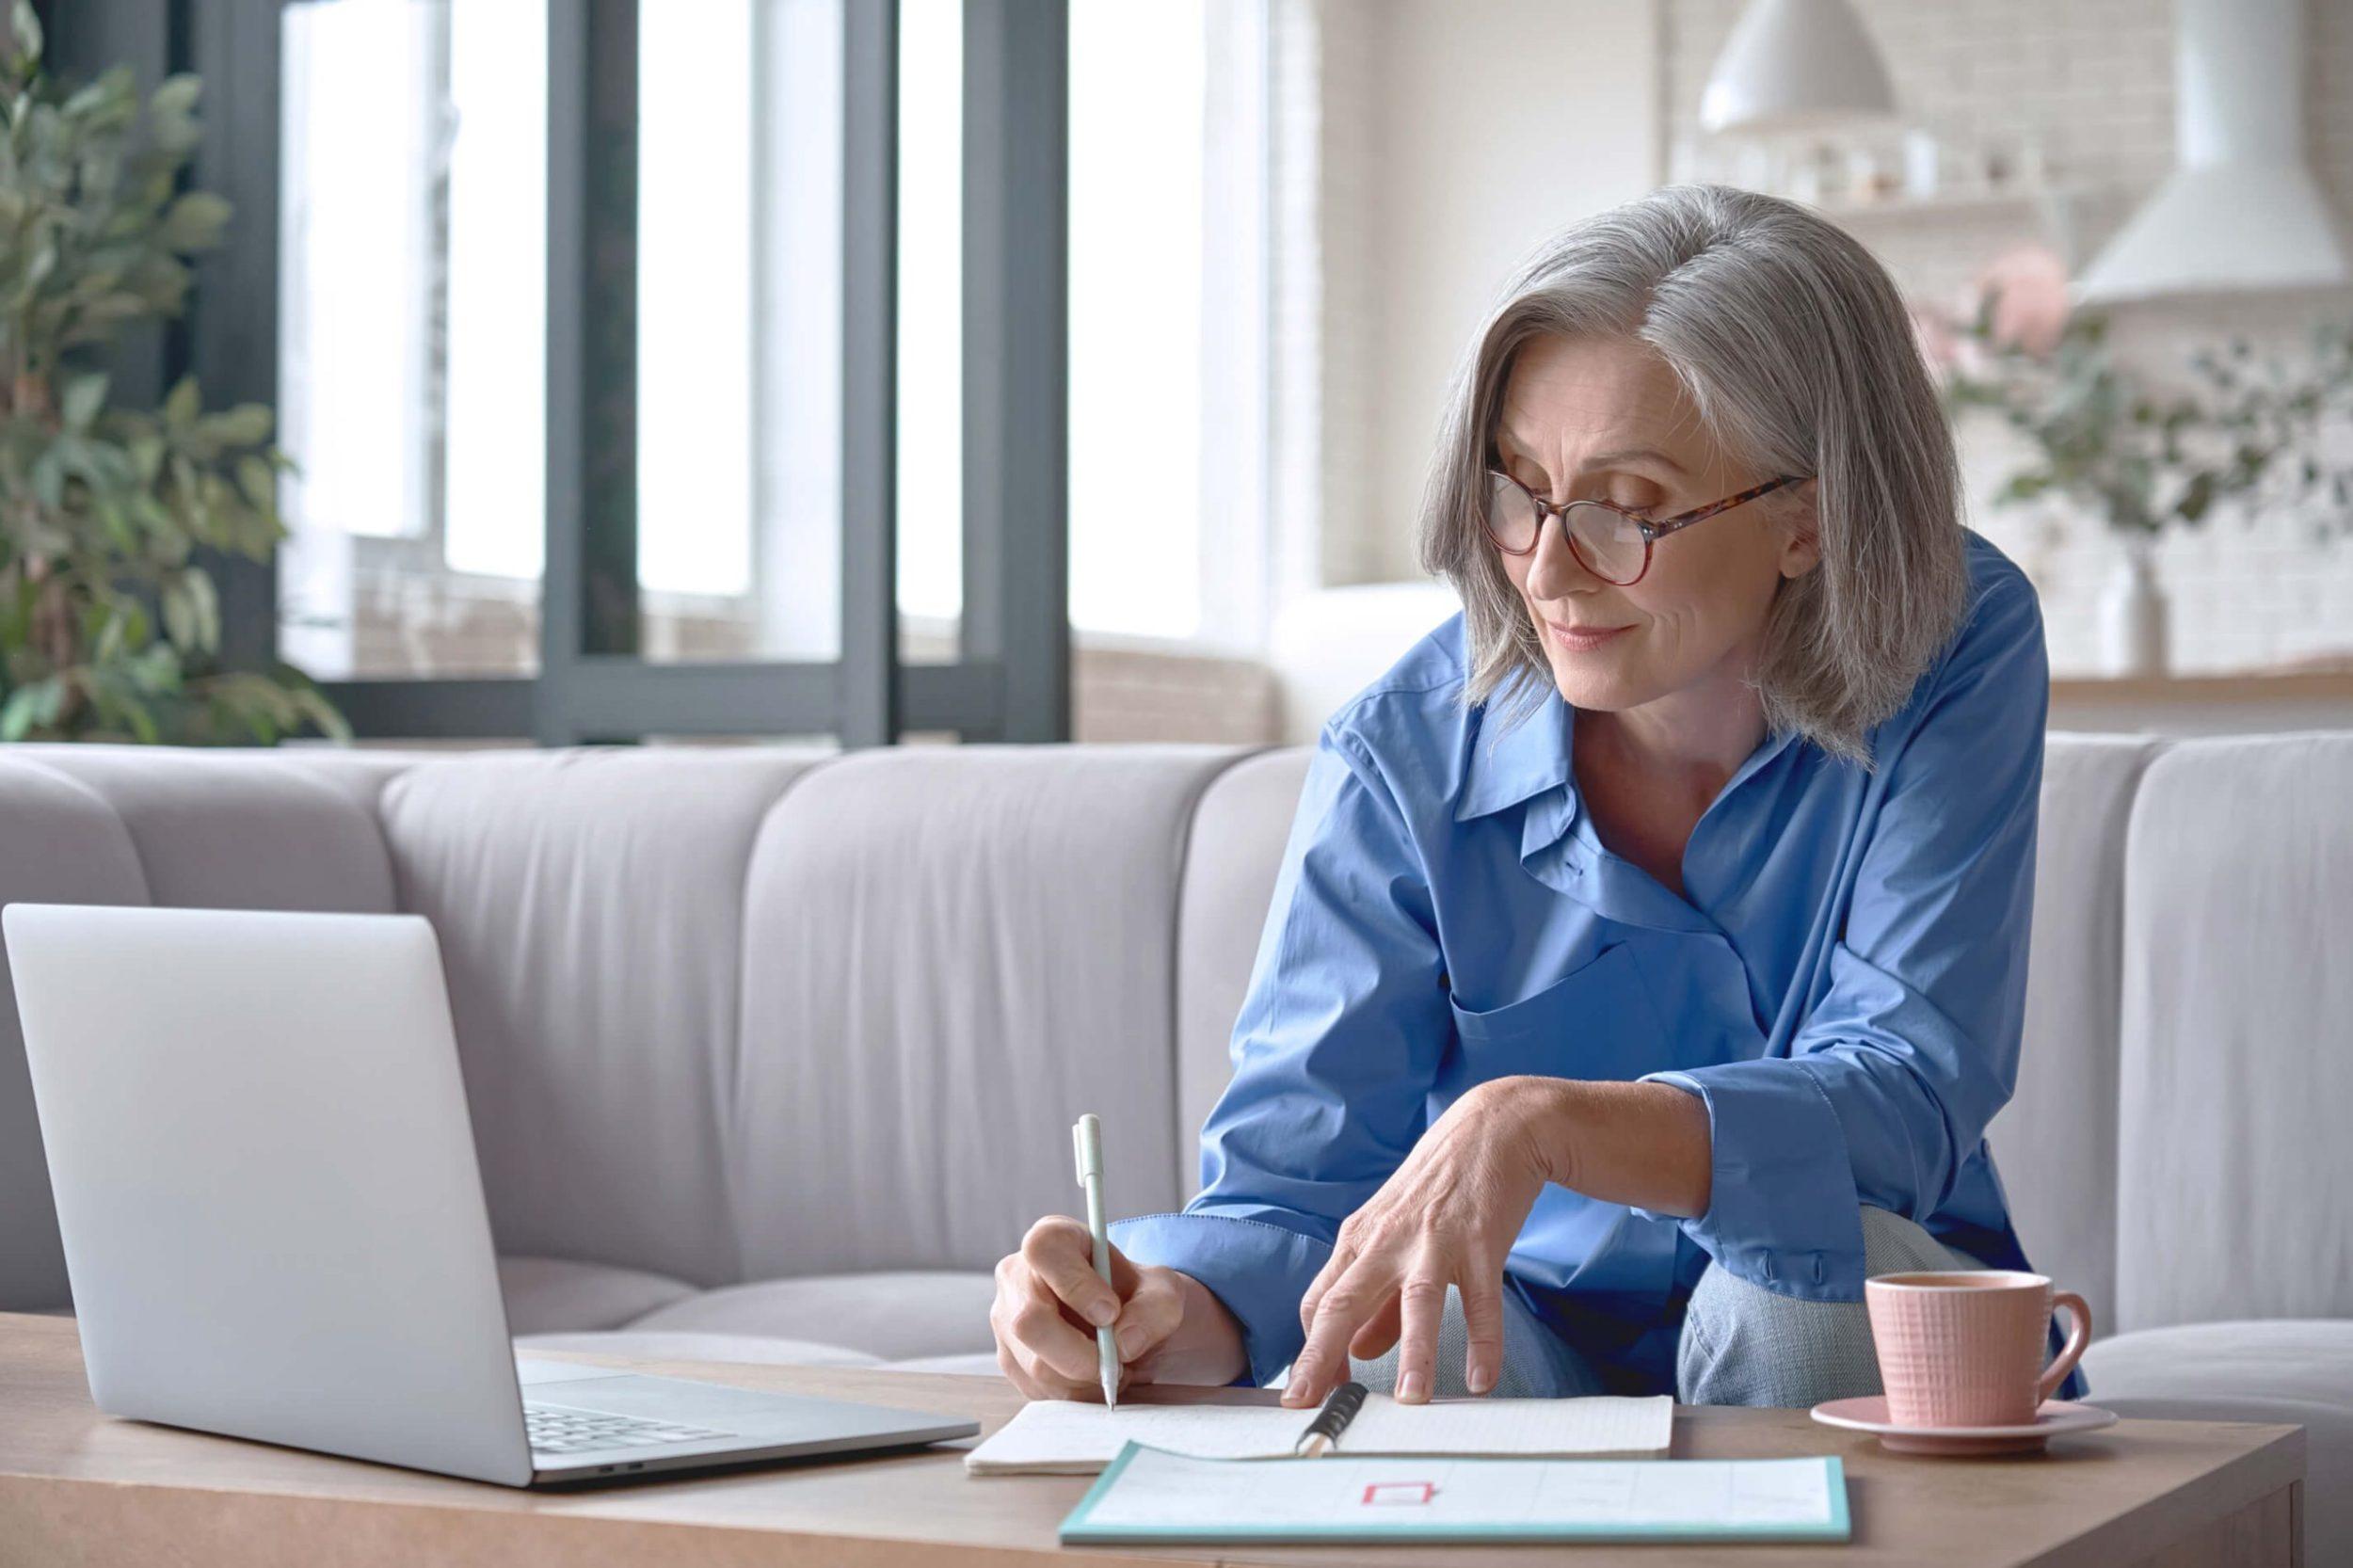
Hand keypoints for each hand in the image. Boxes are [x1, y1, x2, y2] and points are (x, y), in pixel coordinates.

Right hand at [990, 1215, 1247, 1399]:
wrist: (1127, 1325)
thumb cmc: (1138, 1296)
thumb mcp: (1163, 1293)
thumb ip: (1154, 1310)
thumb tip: (1123, 1342)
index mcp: (1052, 1239)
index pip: (1044, 1252)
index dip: (1076, 1285)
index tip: (1111, 1312)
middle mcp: (1016, 1276)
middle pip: (1028, 1321)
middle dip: (1080, 1354)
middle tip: (1117, 1363)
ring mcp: (1005, 1320)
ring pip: (1034, 1365)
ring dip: (1083, 1380)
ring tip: (1114, 1370)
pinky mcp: (1009, 1359)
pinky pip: (1037, 1390)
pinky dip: (1074, 1395)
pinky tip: (1095, 1379)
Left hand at [1281, 1075, 1567, 1408]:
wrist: (1492, 1127)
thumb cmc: (1438, 1188)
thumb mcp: (1394, 1235)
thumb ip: (1376, 1300)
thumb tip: (1355, 1352)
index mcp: (1360, 1240)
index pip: (1319, 1302)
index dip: (1311, 1350)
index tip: (1308, 1394)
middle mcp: (1387, 1241)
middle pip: (1344, 1302)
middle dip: (1322, 1357)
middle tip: (1308, 1405)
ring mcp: (1434, 1241)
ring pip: (1416, 1302)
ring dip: (1413, 1354)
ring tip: (1411, 1402)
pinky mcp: (1481, 1242)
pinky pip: (1482, 1300)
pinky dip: (1483, 1341)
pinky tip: (1481, 1380)